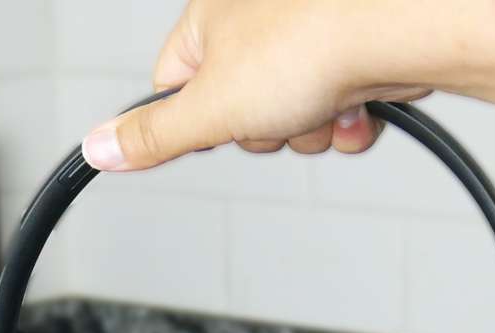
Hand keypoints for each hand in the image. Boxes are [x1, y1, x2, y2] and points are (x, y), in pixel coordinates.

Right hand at [81, 0, 432, 171]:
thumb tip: (96, 149)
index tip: (213, 130)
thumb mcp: (210, 108)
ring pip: (294, 118)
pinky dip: (350, 122)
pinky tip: (358, 108)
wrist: (398, 29)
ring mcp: (311, 39)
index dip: (191, 123)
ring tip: (323, 105)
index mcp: (210, 20)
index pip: (171, 88)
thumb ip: (153, 136)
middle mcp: (259, 22)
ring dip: (310, 131)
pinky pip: (340, 111)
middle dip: (262, 132)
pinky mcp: (357, 57)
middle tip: (274, 114)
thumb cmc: (309, 44)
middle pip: (239, 112)